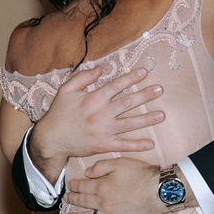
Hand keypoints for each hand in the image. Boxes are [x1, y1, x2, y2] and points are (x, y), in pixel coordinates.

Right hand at [30, 67, 164, 178]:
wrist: (51, 139)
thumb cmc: (59, 113)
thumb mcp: (66, 90)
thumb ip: (83, 77)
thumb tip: (101, 68)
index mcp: (93, 99)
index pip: (116, 85)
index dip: (131, 78)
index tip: (145, 72)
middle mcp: (101, 114)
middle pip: (127, 103)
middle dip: (145, 95)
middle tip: (160, 90)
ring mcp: (104, 131)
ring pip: (130, 124)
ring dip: (147, 119)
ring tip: (162, 115)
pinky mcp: (103, 145)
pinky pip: (124, 145)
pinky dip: (137, 145)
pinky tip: (151, 143)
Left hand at [64, 157, 165, 213]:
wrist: (159, 192)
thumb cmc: (142, 175)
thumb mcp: (120, 162)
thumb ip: (101, 166)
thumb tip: (86, 173)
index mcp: (101, 186)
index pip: (82, 186)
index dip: (74, 186)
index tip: (70, 186)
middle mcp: (102, 202)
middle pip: (82, 201)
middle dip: (72, 200)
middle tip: (67, 199)